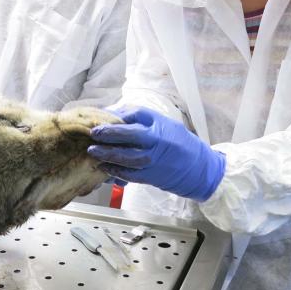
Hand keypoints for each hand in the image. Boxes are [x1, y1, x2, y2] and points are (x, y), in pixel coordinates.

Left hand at [87, 106, 224, 201]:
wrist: (197, 168)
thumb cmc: (178, 141)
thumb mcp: (163, 123)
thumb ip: (139, 118)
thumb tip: (112, 113)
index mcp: (159, 127)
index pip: (135, 116)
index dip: (115, 117)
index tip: (101, 117)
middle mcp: (156, 143)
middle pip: (128, 136)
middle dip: (108, 135)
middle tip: (93, 134)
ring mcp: (152, 161)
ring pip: (126, 158)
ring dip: (107, 155)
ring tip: (93, 152)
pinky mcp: (150, 177)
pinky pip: (129, 174)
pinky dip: (115, 171)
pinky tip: (104, 168)